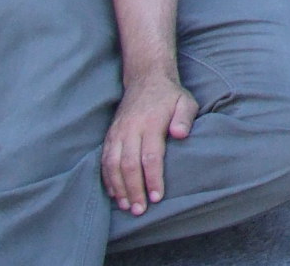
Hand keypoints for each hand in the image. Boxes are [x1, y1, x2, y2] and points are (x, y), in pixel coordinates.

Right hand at [102, 72, 198, 215]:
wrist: (145, 79)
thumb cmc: (169, 96)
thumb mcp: (185, 102)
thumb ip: (184, 118)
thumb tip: (180, 135)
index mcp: (150, 123)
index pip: (150, 156)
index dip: (152, 178)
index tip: (157, 197)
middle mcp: (130, 129)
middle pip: (128, 165)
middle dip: (134, 189)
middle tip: (140, 210)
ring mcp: (117, 133)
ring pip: (112, 165)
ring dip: (118, 188)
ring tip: (126, 206)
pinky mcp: (109, 136)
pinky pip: (104, 161)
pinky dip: (108, 179)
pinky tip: (115, 193)